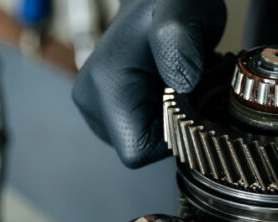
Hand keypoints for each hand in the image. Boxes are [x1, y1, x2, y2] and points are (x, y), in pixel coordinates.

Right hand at [72, 0, 225, 167]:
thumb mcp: (181, 13)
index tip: (188, 100)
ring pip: (140, 141)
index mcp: (102, 87)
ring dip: (167, 120)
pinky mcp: (104, 109)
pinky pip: (138, 131)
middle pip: (138, 147)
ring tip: (175, 84)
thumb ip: (178, 42)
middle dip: (170, 125)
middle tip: (186, 87)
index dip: (171, 136)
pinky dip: (160, 116)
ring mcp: (94, 107)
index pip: (137, 151)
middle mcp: (90, 101)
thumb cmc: (171, 3)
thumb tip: (183, 83)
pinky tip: (166, 89)